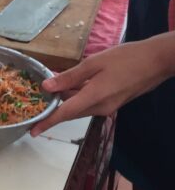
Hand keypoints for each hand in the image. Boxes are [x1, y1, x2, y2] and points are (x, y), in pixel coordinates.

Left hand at [30, 38, 174, 135]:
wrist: (156, 61)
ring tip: (51, 88)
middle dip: (55, 107)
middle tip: (37, 99)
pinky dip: (78, 95)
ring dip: (66, 99)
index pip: (65, 114)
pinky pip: (90, 102)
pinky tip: (71, 84)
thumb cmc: (126, 58)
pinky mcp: (114, 102)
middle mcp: (101, 108)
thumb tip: (47, 87)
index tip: (32, 131)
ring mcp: (109, 106)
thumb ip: (70, 76)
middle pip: (71, 111)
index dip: (47, 122)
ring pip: (81, 106)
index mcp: (94, 98)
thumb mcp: (94, 63)